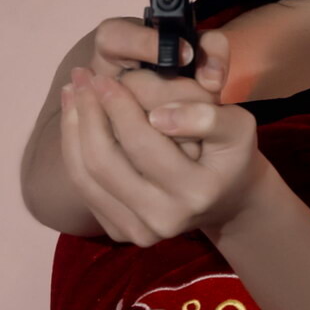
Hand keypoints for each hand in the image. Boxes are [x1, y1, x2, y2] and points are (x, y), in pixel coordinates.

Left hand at [59, 23, 266, 245]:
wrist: (225, 197)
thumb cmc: (230, 151)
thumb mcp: (236, 125)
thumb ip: (206, 116)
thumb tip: (159, 115)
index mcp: (195, 194)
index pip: (142, 143)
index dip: (118, 106)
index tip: (103, 76)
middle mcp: (163, 220)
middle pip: (104, 162)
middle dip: (87, 114)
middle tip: (81, 76)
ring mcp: (139, 232)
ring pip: (85, 176)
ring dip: (72, 128)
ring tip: (72, 91)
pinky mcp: (120, 233)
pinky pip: (84, 188)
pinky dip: (72, 149)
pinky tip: (74, 118)